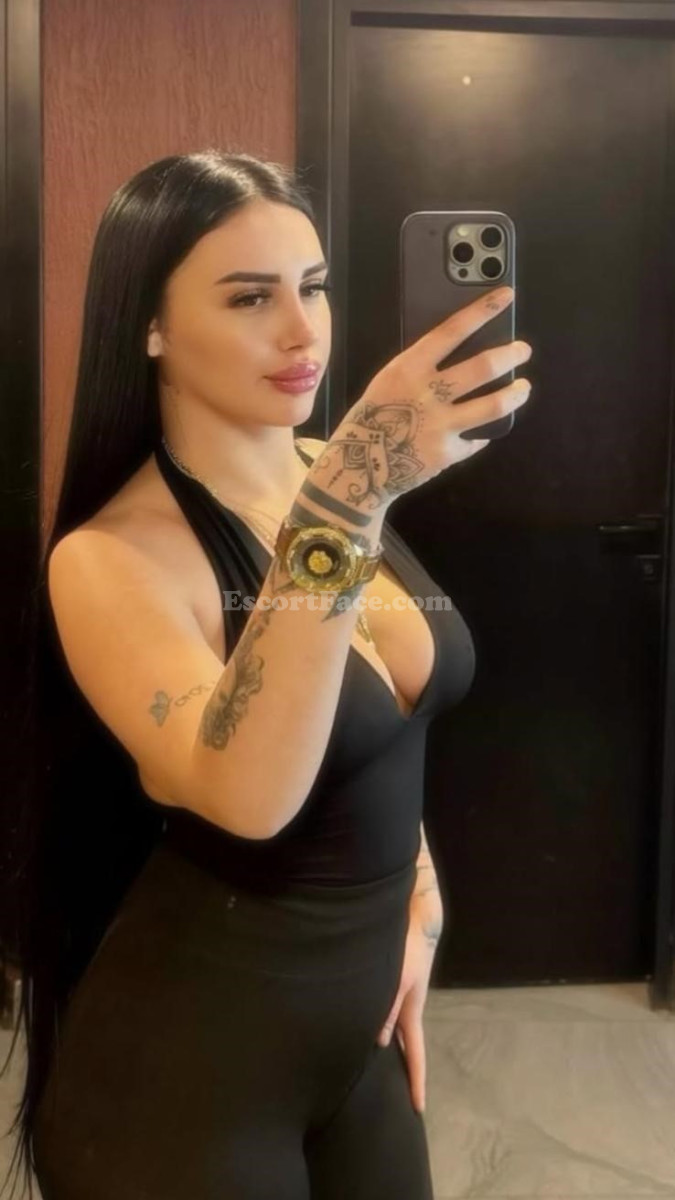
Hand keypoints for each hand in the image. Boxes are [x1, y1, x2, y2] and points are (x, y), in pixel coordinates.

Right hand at [310, 285, 532, 516]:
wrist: (358, 468)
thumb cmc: (372, 418)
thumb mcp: (388, 382)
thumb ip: (420, 369)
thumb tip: (461, 353)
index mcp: (409, 368)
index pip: (452, 330)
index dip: (483, 310)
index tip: (506, 296)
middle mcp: (427, 393)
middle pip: (483, 367)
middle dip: (510, 355)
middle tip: (523, 350)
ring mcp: (440, 425)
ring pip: (493, 405)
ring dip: (515, 394)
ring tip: (522, 387)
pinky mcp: (447, 453)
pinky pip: (476, 440)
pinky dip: (481, 435)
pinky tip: (483, 431)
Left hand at [376, 900, 442, 1113]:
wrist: (416, 919)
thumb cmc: (409, 950)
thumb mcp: (399, 981)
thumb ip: (389, 1010)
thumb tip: (381, 1042)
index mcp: (412, 1014)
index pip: (416, 1057)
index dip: (417, 1083)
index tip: (419, 1109)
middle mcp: (406, 1009)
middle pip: (404, 1048)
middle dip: (400, 1071)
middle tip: (391, 1094)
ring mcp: (399, 997)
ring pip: (390, 1031)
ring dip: (384, 1049)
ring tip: (367, 1067)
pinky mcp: (391, 984)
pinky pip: (382, 1013)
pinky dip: (375, 1025)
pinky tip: (360, 1027)